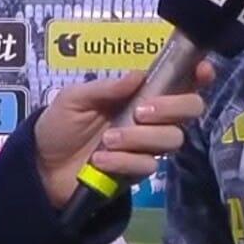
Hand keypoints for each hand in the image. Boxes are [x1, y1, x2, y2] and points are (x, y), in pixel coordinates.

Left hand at [33, 62, 216, 206]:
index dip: (197, 74)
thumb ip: (106, 87)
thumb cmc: (59, 125)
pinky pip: (148, 165)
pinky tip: (101, 160)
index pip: (179, 80)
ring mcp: (146, 146)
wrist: (41, 167)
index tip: (201, 71)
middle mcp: (151, 118)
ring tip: (107, 139)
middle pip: (190, 110)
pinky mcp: (138, 172)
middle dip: (172, 107)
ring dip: (140, 138)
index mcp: (139, 93)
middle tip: (141, 112)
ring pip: (171, 139)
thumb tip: (138, 76)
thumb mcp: (75, 98)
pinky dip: (123, 161)